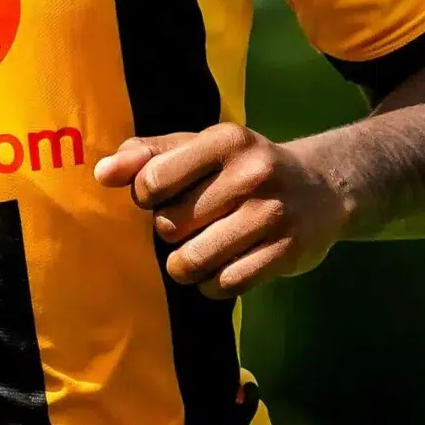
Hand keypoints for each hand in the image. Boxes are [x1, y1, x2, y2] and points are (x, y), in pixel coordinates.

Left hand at [95, 122, 351, 300]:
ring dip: (185, 266)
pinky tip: (222, 269)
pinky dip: (213, 285)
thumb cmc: (244, 167)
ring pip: (194, 260)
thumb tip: (102, 173)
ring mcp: (271, 215)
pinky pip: (225, 284)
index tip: (159, 196)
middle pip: (170, 225)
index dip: (145, 197)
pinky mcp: (286, 253)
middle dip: (169, 232)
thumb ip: (149, 154)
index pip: (153, 180)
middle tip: (188, 225)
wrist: (322, 188)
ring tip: (197, 254)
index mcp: (225, 140)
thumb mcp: (201, 147)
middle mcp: (252, 174)